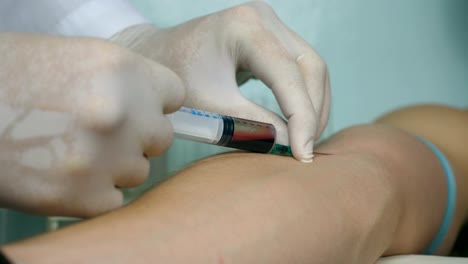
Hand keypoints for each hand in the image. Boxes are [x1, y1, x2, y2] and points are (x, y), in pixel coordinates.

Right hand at [0, 33, 184, 216]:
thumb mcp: (78, 59)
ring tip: (74, 152)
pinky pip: (114, 199)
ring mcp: (105, 160)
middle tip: (102, 133)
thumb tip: (153, 108)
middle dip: (137, 137)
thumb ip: (124, 83)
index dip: (155, 103)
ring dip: (114, 166)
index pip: (174, 95)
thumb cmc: (15, 77)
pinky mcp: (83, 199)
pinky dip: (94, 192)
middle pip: (161, 137)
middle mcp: (123, 114)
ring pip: (138, 171)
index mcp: (123, 70)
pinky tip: (64, 174)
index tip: (141, 109)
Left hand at [111, 1, 329, 161]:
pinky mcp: (270, 38)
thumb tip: (290, 145)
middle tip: (305, 150)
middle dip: (312, 111)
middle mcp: (263, 18)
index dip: (301, 116)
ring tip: (305, 140)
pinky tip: (299, 122)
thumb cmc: (174, 78)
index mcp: (244, 27)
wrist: (157, 56)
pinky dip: (304, 96)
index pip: (288, 73)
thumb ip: (252, 125)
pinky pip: (301, 67)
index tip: (303, 153)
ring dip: (313, 105)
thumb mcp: (210, 106)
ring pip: (312, 67)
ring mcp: (269, 25)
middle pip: (310, 66)